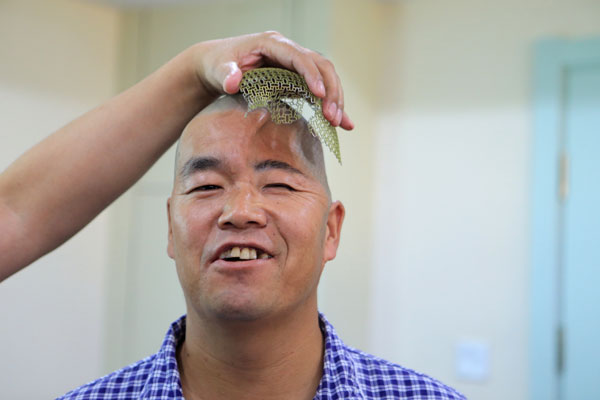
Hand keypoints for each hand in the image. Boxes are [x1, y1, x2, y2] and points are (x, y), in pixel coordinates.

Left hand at [191, 31, 352, 129]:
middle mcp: (288, 52)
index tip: (320, 95)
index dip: (311, 75)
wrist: (218, 67)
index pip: (299, 57)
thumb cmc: (218, 64)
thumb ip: (225, 73)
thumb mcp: (218, 68)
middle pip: (321, 66)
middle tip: (331, 117)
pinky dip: (331, 106)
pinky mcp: (297, 80)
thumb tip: (232, 82)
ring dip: (335, 100)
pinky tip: (343, 124)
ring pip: (326, 78)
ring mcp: (295, 65)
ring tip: (338, 124)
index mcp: (272, 44)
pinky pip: (320, 91)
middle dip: (331, 91)